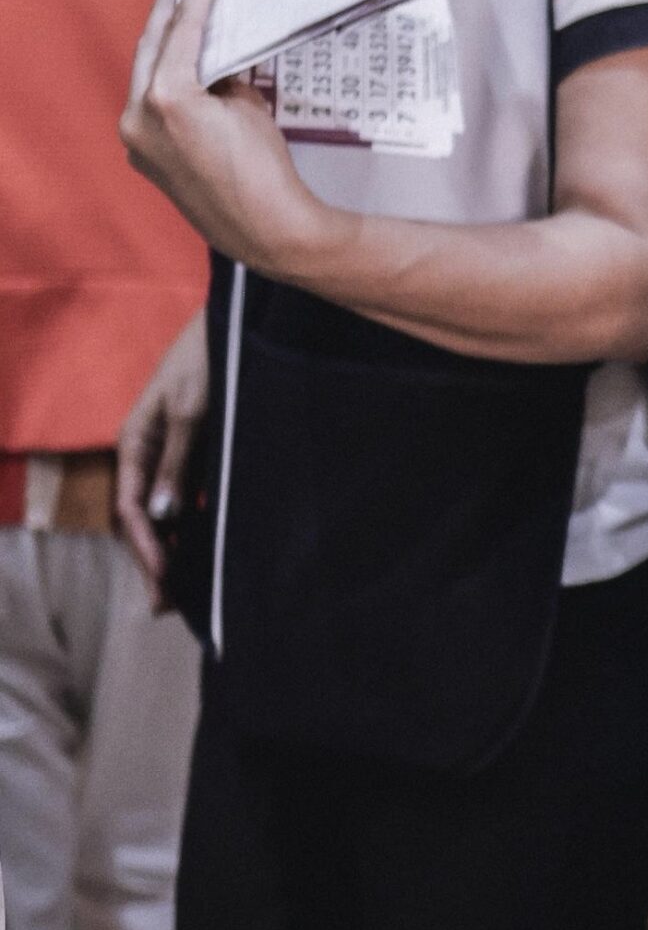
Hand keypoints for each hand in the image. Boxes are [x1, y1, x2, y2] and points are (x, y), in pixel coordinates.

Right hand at [116, 313, 207, 604]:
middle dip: (154, 558)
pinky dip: (193, 525)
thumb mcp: (193, 410)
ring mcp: (172, 453)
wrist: (233, 325)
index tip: (165, 577)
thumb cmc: (208, 359)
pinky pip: (189, 497)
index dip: (147, 545)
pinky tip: (205, 550)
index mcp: (135, 442)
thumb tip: (163, 515)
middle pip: (144, 516)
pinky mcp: (197, 451)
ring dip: (173, 548)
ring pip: (166, 511)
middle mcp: (148, 453)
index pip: (133, 506)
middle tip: (168, 604)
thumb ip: (178, 463)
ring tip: (185, 590)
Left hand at [121, 0, 328, 274]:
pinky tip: (178, 69)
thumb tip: (215, 60)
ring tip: (172, 17)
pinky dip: (162, 82)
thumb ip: (224, 74)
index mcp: (166, 97)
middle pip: (150, 50)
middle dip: (164, 13)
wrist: (265, 228)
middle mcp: (138, 116)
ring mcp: (136, 140)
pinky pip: (150, 107)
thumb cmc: (264, 169)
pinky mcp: (144, 158)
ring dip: (160, 47)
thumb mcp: (248, 106)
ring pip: (145, 78)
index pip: (182, 34)